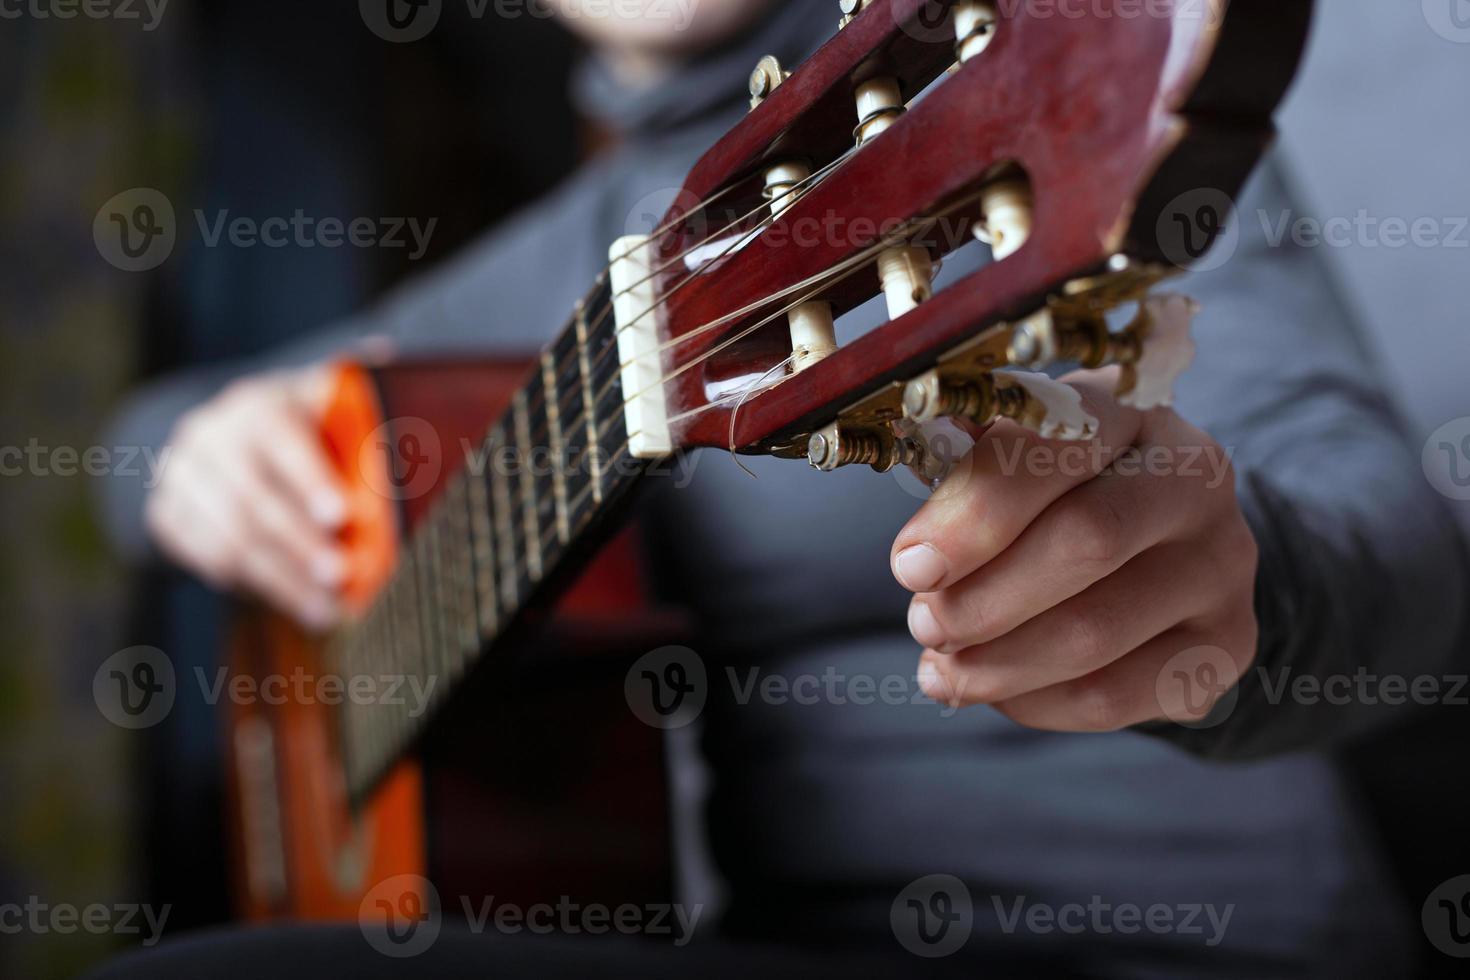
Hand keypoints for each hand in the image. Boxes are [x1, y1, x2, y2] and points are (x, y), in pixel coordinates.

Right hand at [145, 366, 347, 629]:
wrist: (226, 439)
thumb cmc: (303, 426)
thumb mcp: (325, 402)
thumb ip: (355, 388)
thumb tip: (385, 354)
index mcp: (255, 404)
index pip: (279, 439)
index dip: (308, 478)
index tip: (341, 515)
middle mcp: (208, 437)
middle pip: (253, 499)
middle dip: (299, 543)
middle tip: (340, 575)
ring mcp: (180, 477)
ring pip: (229, 538)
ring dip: (282, 579)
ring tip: (328, 608)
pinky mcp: (166, 514)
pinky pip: (207, 559)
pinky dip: (255, 586)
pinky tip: (297, 605)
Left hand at [892, 367, 1258, 730]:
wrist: (1153, 543)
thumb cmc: (1056, 491)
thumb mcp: (1012, 459)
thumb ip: (968, 488)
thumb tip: (920, 559)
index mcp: (1130, 410)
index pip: (1053, 450)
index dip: (974, 514)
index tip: (910, 564)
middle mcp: (1195, 479)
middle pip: (1086, 541)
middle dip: (983, 598)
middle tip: (924, 623)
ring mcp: (1222, 564)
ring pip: (1095, 633)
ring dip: (997, 663)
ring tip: (943, 668)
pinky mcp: (1228, 644)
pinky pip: (1115, 695)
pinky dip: (1037, 702)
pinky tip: (997, 690)